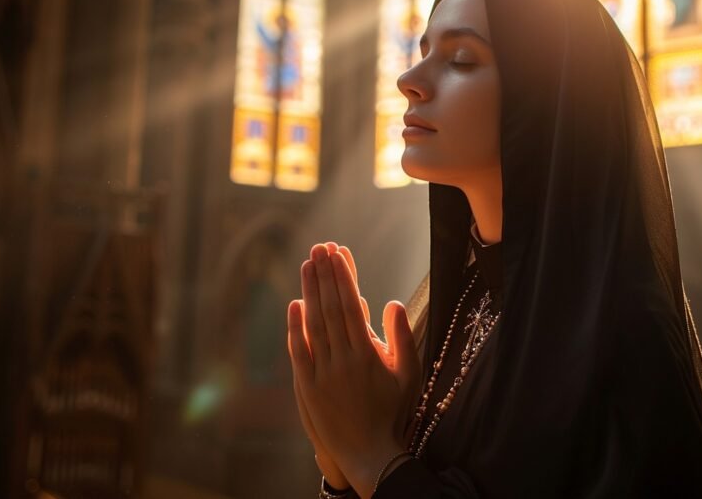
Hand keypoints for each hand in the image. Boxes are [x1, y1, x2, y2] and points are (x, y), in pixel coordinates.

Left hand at [288, 243, 379, 489]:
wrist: (370, 452)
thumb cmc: (392, 412)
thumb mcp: (407, 374)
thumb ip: (401, 337)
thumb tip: (392, 302)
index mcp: (367, 354)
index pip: (350, 305)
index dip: (342, 276)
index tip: (336, 253)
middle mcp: (342, 360)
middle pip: (330, 309)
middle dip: (324, 275)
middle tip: (319, 248)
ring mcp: (322, 374)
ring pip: (313, 325)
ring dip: (309, 292)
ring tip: (307, 265)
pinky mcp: (308, 387)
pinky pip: (299, 352)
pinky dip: (294, 327)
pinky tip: (294, 305)